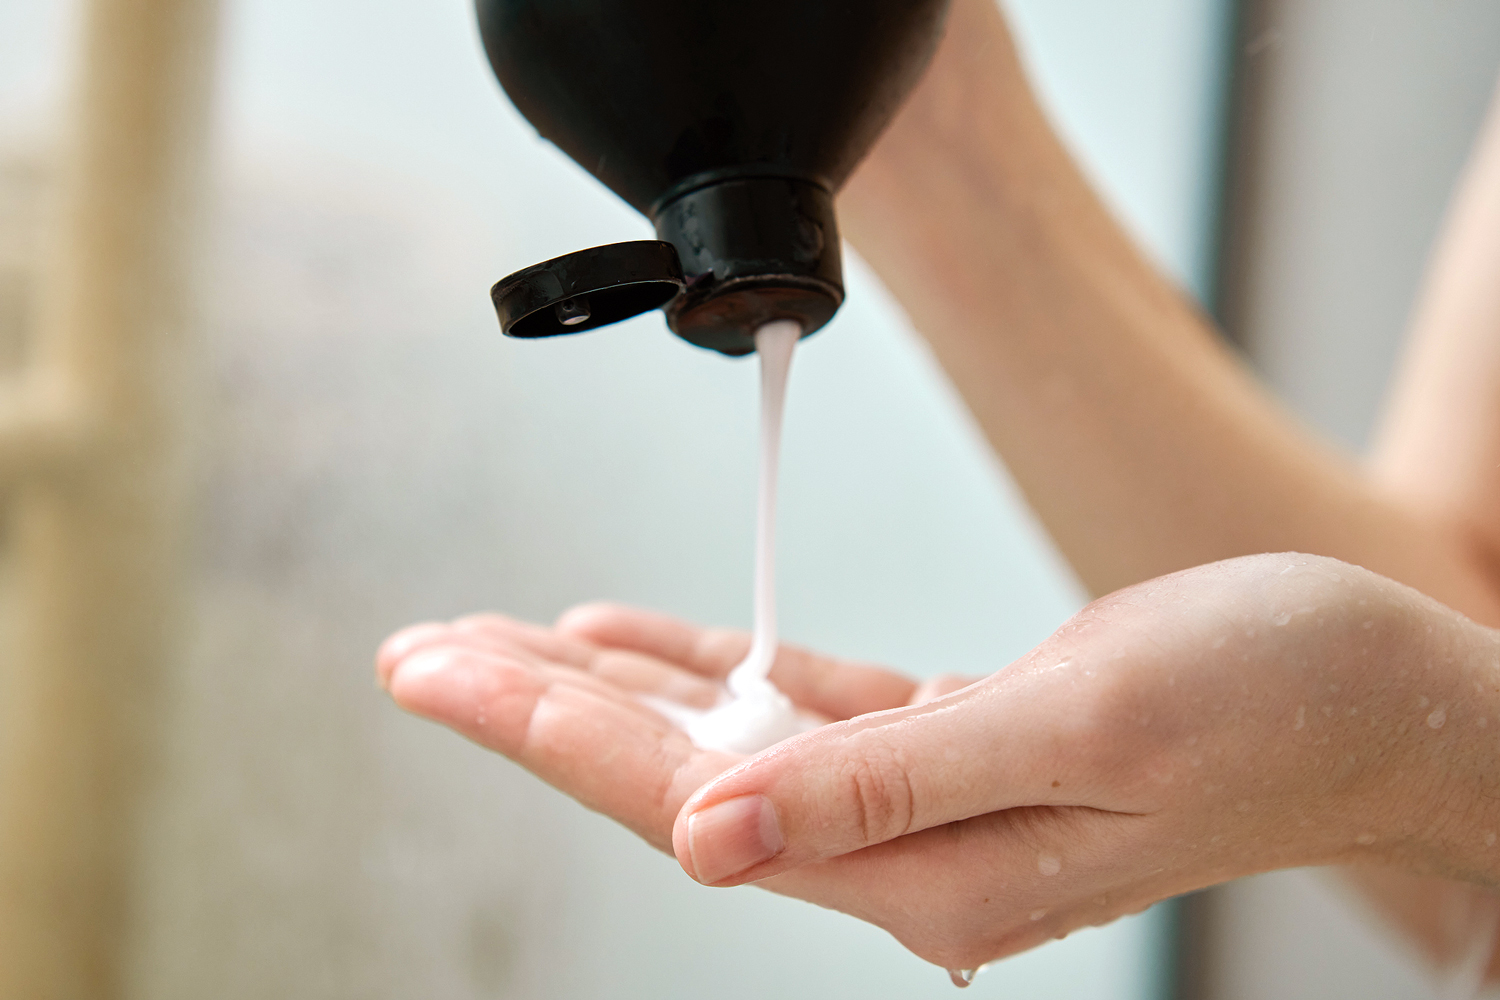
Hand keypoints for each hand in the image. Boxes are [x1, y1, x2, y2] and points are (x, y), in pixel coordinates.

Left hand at [377, 554, 1499, 970]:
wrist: (1382, 695)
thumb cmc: (1269, 701)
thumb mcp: (1080, 727)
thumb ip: (886, 786)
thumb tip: (706, 835)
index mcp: (927, 874)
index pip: (688, 803)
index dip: (551, 734)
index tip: (439, 672)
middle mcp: (907, 856)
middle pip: (676, 779)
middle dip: (536, 712)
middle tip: (415, 652)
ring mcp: (923, 804)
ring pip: (721, 742)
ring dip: (606, 687)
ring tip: (488, 643)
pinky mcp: (951, 745)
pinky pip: (797, 710)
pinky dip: (712, 669)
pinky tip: (632, 642)